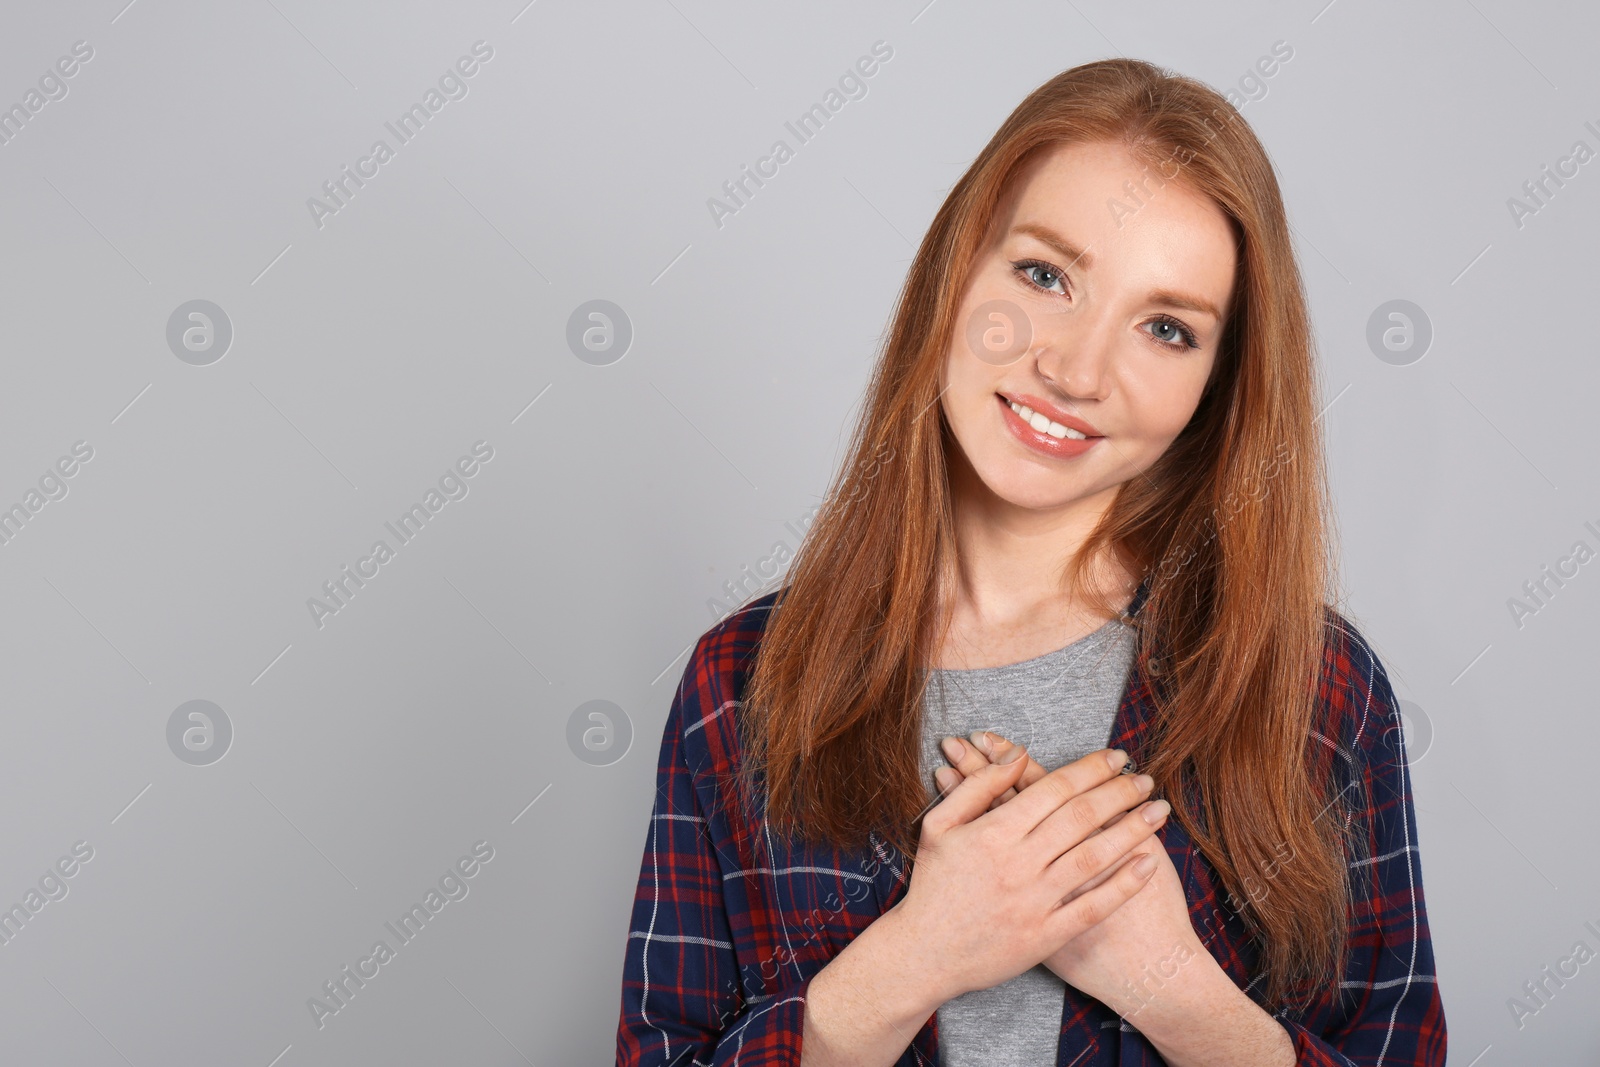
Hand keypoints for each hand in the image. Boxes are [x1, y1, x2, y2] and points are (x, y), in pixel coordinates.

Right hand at [894, 741, 1165, 1004]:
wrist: (924, 954)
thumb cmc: (932, 885)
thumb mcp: (939, 825)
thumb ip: (978, 786)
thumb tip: (1016, 753)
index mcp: (993, 832)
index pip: (1054, 788)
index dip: (1090, 768)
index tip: (1115, 757)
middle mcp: (1018, 863)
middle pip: (1081, 816)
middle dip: (1119, 792)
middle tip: (1144, 777)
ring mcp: (1034, 902)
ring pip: (1094, 857)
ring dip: (1132, 830)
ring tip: (1158, 810)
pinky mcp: (1046, 936)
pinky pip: (1093, 907)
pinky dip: (1124, 885)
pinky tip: (1148, 864)